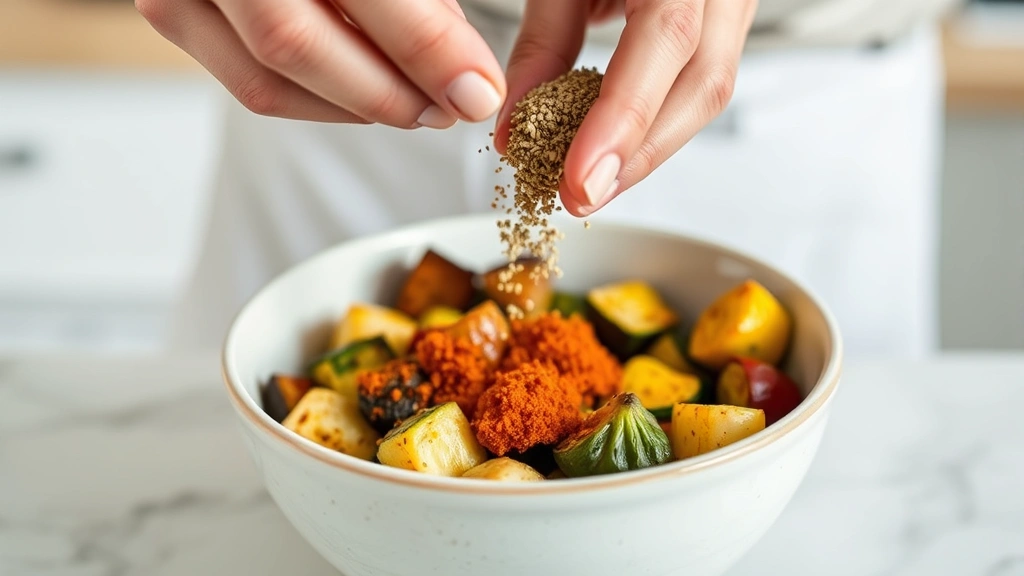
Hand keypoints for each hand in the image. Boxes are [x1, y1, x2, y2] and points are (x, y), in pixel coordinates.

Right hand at [136, 0, 506, 127]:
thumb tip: (461, 66)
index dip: (427, 47)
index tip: (479, 90)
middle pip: (294, 43)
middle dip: (387, 92)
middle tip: (450, 110)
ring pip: (269, 79)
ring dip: (356, 108)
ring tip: (419, 106)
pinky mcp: (171, 9)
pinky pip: (250, 84)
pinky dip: (319, 101)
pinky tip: (365, 94)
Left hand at [494, 0, 757, 215]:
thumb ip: (544, 43)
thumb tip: (514, 128)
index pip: (667, 38)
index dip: (624, 118)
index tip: (579, 179)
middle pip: (703, 83)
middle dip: (639, 154)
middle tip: (579, 197)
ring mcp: (735, 0)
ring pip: (709, 92)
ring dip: (648, 150)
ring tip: (591, 186)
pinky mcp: (727, 22)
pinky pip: (700, 83)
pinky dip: (655, 125)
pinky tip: (616, 153)